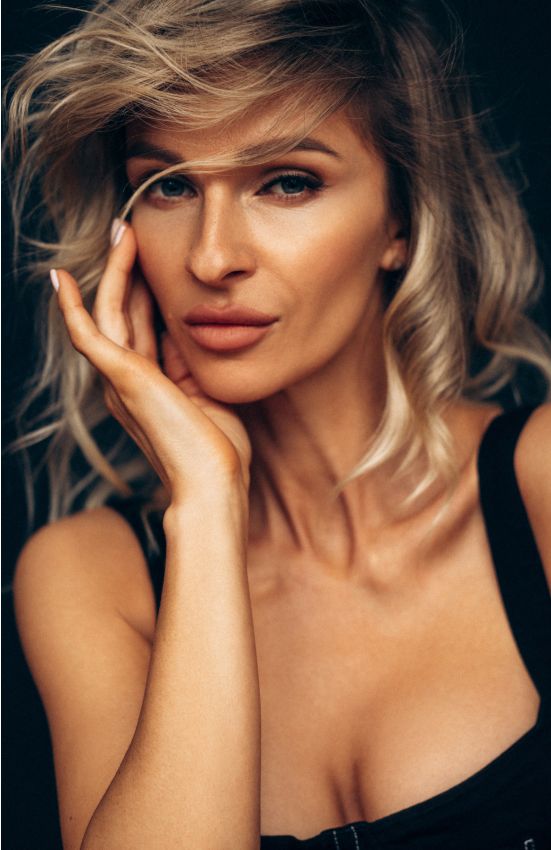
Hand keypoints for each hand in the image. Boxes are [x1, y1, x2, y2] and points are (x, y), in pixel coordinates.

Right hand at [51, 222, 251, 502]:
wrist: (213, 483)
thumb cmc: (218, 448)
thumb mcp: (206, 392)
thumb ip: (191, 361)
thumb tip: (190, 329)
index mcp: (145, 383)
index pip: (139, 323)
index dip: (142, 287)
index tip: (152, 255)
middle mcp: (124, 379)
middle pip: (120, 311)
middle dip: (125, 268)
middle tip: (129, 228)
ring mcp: (118, 379)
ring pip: (107, 311)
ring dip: (112, 270)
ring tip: (120, 231)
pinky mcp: (121, 378)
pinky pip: (88, 334)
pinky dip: (72, 307)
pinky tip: (63, 280)